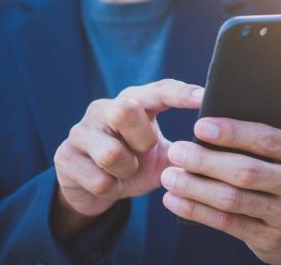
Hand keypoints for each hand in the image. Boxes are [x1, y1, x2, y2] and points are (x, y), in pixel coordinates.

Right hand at [52, 79, 203, 238]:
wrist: (94, 189)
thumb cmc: (133, 165)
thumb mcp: (160, 157)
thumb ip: (184, 149)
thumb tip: (216, 147)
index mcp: (132, 103)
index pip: (157, 91)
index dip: (180, 93)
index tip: (203, 97)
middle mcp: (104, 109)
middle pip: (125, 111)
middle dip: (141, 138)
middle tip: (142, 151)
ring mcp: (81, 131)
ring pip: (111, 153)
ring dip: (126, 172)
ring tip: (125, 172)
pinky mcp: (64, 156)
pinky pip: (99, 179)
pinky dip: (111, 189)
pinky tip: (108, 184)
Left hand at [161, 85, 280, 264]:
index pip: (268, 140)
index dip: (233, 133)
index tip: (200, 126)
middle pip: (246, 172)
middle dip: (206, 161)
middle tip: (176, 151)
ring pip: (232, 200)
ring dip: (195, 188)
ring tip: (169, 175)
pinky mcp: (267, 239)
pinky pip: (227, 224)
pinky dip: (197, 211)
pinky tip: (175, 200)